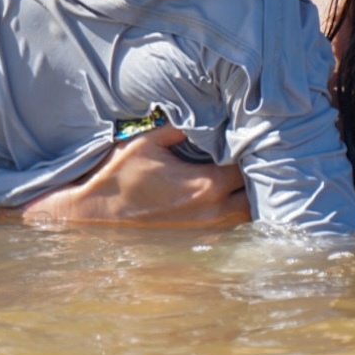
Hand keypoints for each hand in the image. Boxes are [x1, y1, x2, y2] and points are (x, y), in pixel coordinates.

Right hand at [20, 126, 248, 226]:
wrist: (96, 213)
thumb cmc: (121, 175)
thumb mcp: (148, 142)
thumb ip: (181, 128)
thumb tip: (203, 113)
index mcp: (204, 185)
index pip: (248, 168)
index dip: (253, 153)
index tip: (250, 141)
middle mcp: (211, 211)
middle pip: (256, 198)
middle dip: (258, 179)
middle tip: (251, 161)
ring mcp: (205, 231)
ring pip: (245, 217)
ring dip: (247, 199)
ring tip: (241, 180)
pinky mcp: (196, 241)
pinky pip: (228, 229)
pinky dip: (233, 215)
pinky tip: (225, 199)